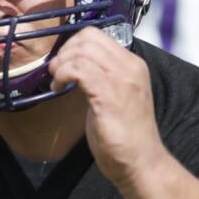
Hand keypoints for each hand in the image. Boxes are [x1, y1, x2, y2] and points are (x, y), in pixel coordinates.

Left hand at [48, 27, 168, 190]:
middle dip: (66, 50)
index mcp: (133, 65)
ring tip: (56, 81)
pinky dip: (62, 74)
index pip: (98, 35)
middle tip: (57, 71)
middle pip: (89, 37)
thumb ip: (101, 78)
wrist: (141, 163)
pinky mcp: (108, 95)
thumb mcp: (116, 97)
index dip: (74, 44)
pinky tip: (58, 87)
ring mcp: (121, 80)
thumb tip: (76, 66)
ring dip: (61, 63)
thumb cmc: (126, 137)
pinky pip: (78, 69)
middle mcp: (130, 67)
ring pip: (82, 50)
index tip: (64, 62)